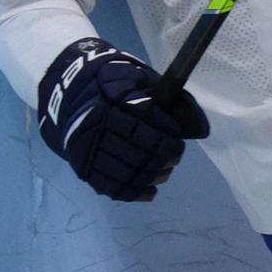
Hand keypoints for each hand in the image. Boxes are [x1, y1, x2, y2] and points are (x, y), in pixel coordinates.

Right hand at [37, 37, 208, 201]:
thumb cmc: (116, 86)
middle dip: (160, 157)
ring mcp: (87, 151)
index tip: (178, 138)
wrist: (71, 96)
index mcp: (107, 103)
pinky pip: (109, 186)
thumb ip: (168, 98)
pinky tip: (150, 192)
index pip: (139, 125)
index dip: (163, 135)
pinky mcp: (84, 167)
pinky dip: (133, 192)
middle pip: (133, 152)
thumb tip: (200, 128)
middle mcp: (94, 129)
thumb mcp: (139, 79)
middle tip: (175, 157)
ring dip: (150, 176)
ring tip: (166, 172)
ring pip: (123, 172)